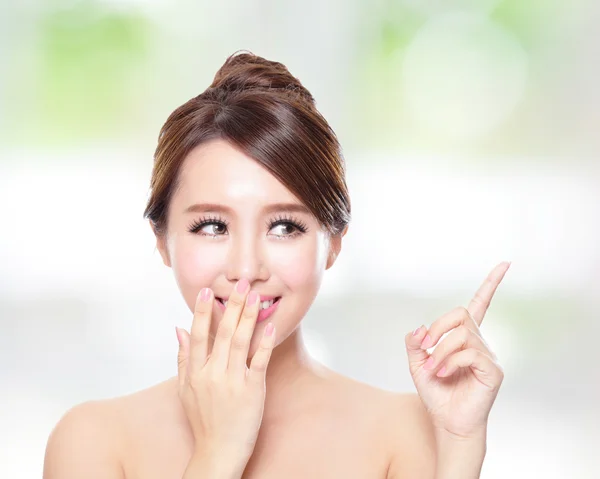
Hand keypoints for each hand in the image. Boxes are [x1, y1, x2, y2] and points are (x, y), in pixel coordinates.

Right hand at [175, 279, 276, 463]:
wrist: (218, 451)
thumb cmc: (202, 420)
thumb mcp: (184, 390)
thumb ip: (183, 358)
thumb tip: (179, 329)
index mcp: (195, 373)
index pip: (198, 335)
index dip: (203, 311)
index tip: (208, 290)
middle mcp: (212, 374)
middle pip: (222, 333)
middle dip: (232, 306)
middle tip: (241, 284)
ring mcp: (233, 382)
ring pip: (240, 343)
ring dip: (248, 317)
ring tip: (255, 297)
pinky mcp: (252, 390)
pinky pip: (259, 362)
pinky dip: (264, 343)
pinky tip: (270, 326)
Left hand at [404, 262, 509, 439]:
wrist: (447, 421)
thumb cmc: (436, 392)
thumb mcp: (416, 363)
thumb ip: (415, 342)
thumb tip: (420, 327)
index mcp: (465, 337)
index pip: (480, 304)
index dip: (491, 284)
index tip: (505, 264)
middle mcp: (480, 342)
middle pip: (461, 314)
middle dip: (438, 326)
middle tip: (425, 346)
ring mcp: (489, 355)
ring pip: (461, 334)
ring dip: (440, 351)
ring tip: (432, 370)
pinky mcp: (492, 370)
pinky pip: (469, 353)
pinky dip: (449, 361)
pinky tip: (442, 374)